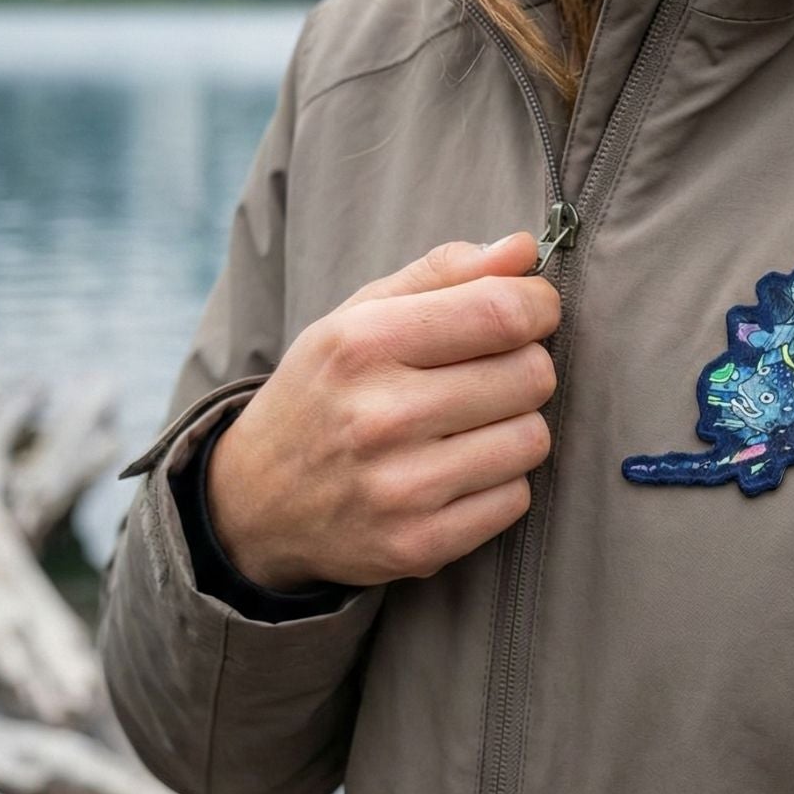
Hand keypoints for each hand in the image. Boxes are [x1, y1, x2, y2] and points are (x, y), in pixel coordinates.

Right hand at [205, 231, 559, 589]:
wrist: (255, 502)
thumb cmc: (325, 392)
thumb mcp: (359, 316)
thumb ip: (443, 274)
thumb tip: (524, 249)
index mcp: (364, 343)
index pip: (502, 312)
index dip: (537, 306)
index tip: (530, 311)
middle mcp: (380, 416)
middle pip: (531, 375)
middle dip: (524, 367)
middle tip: (486, 374)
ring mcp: (400, 488)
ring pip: (533, 439)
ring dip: (514, 427)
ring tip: (469, 426)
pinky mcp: (418, 544)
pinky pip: (516, 499)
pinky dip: (499, 483)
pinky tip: (457, 472)